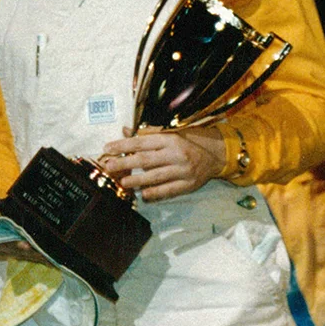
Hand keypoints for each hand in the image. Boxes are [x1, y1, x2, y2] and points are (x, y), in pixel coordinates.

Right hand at [0, 191, 42, 261]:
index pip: (3, 243)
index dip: (15, 244)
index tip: (26, 245)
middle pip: (16, 251)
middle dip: (31, 253)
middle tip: (46, 253)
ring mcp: (4, 251)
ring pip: (22, 256)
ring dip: (36, 257)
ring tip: (51, 259)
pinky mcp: (11, 250)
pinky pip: (25, 255)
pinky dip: (36, 257)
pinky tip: (49, 260)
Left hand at [100, 126, 224, 201]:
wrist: (216, 154)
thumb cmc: (190, 141)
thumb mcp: (171, 132)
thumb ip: (148, 133)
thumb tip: (125, 131)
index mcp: (169, 139)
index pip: (142, 142)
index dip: (123, 145)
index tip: (108, 148)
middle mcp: (176, 154)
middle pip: (146, 160)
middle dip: (125, 163)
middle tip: (109, 167)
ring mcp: (183, 170)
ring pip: (156, 177)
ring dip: (137, 180)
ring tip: (123, 182)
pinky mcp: (189, 184)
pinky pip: (169, 190)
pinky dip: (155, 193)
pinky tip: (143, 195)